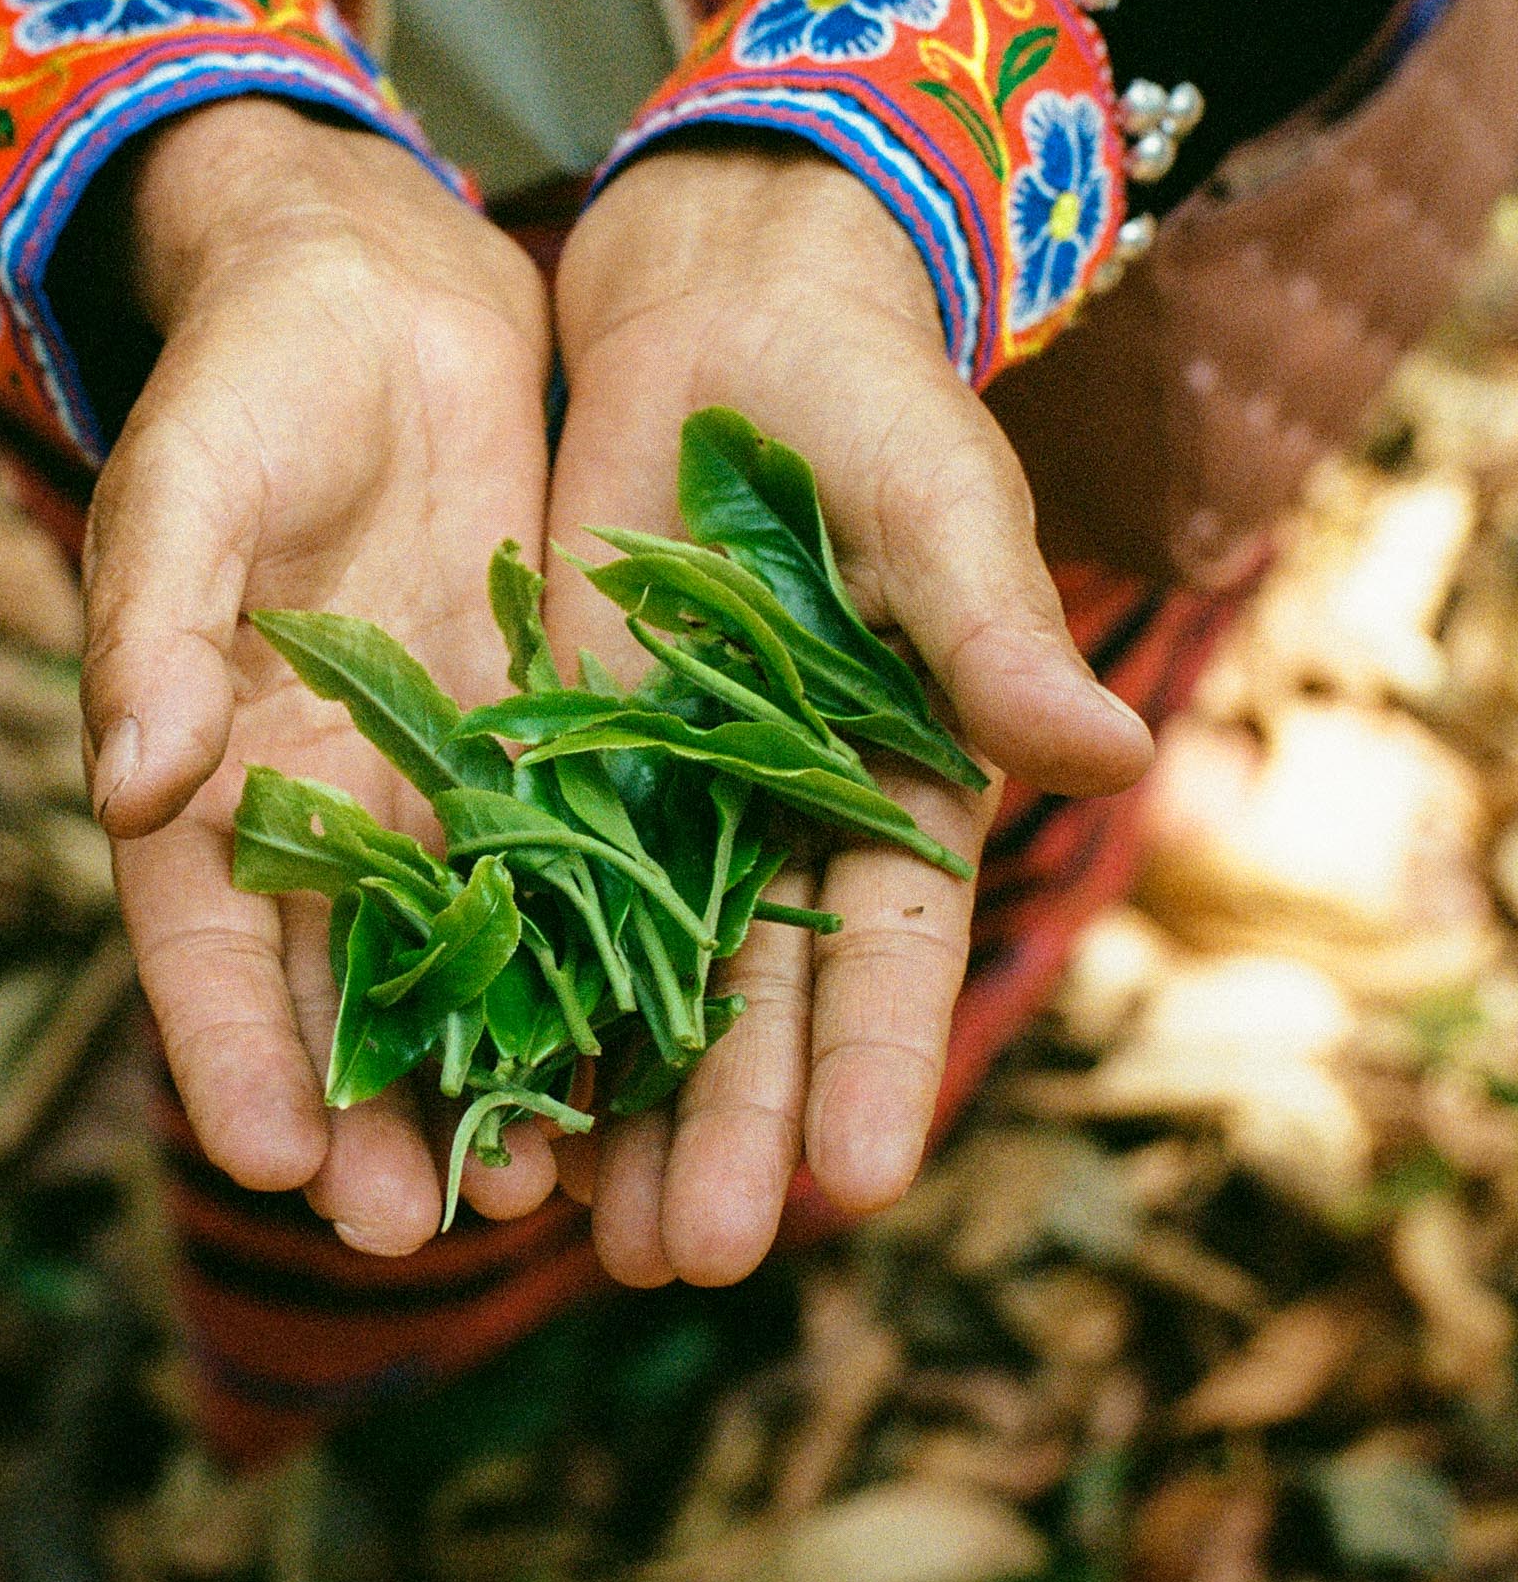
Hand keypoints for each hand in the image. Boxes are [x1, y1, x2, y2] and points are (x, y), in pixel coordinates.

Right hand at [81, 99, 560, 1251]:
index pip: (199, 933)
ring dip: (488, 1062)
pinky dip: (589, 947)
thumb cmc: (248, 376)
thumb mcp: (189, 484)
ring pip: (457, 946)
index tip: (268, 1158)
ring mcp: (429, 762)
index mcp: (199, 750)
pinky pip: (565, 850)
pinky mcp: (536, 715)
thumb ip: (153, 627)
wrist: (374, 289)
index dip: (226, 1047)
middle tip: (419, 1225)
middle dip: (366, 1106)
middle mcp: (315, 789)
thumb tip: (125, 787)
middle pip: (332, 979)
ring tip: (538, 1182)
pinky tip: (640, 1033)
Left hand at [544, 137, 1152, 1287]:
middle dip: (727, 1125)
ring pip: (637, 972)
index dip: (875, 1057)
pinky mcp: (554, 750)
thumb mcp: (936, 503)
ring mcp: (661, 792)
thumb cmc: (866, 403)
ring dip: (614, 1097)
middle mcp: (780, 814)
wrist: (726, 322)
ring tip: (580, 1229)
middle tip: (687, 1258)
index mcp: (899, 775)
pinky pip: (528, 878)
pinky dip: (508, 975)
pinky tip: (472, 1074)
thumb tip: (1109, 749)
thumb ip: (992, 627)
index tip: (858, 1179)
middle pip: (754, 995)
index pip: (891, 943)